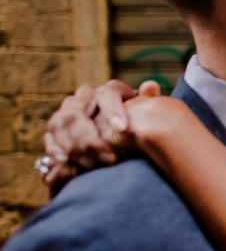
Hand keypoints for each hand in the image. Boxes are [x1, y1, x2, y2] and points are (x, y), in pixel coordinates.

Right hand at [41, 79, 159, 194]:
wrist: (117, 131)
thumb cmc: (137, 120)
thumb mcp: (146, 111)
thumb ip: (148, 99)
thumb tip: (150, 86)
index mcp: (108, 90)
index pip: (107, 94)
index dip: (113, 111)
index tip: (123, 130)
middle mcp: (84, 96)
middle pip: (77, 112)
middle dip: (91, 138)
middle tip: (110, 158)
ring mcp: (66, 111)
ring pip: (60, 124)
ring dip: (75, 146)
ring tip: (94, 165)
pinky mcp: (55, 128)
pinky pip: (50, 137)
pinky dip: (57, 151)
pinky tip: (68, 163)